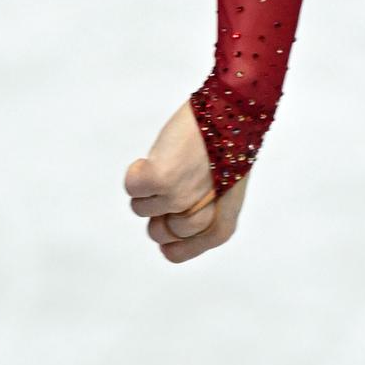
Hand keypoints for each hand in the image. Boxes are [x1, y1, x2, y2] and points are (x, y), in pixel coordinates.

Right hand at [123, 101, 248, 262]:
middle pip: (156, 232)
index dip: (166, 238)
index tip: (167, 215)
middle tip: (173, 177)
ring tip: (170, 159)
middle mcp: (199, 218)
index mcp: (220, 225)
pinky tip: (153, 157)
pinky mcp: (161, 178)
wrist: (233, 111)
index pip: (175, 253)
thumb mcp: (225, 189)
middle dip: (158, 207)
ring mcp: (178, 199)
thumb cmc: (228, 145)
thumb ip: (200, 213)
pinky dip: (136, 171)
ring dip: (148, 185)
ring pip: (141, 207)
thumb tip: (162, 226)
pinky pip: (132, 187)